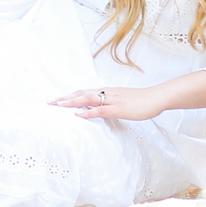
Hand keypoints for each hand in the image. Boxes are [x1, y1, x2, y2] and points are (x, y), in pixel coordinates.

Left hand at [51, 84, 165, 121]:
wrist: (156, 97)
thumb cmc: (141, 101)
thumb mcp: (123, 101)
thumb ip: (110, 104)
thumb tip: (100, 109)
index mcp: (107, 92)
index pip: (84, 92)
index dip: (70, 95)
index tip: (56, 99)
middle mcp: (107, 93)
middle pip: (81, 93)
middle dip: (65, 98)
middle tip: (49, 102)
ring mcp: (112, 100)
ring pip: (88, 99)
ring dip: (72, 101)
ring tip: (59, 105)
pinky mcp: (119, 108)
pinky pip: (101, 110)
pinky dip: (88, 112)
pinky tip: (79, 114)